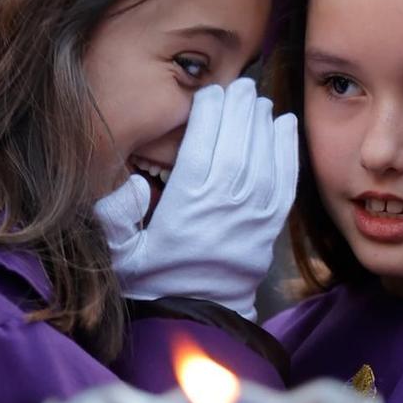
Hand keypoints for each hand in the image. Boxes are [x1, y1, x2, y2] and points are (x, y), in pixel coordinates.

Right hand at [94, 80, 297, 320]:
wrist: (197, 318)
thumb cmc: (154, 281)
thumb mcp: (120, 253)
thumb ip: (114, 217)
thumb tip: (132, 183)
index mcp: (188, 205)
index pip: (202, 144)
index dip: (209, 112)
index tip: (209, 93)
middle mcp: (225, 205)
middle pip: (238, 142)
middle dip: (240, 108)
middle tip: (240, 85)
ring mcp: (253, 215)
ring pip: (264, 155)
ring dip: (263, 122)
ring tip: (257, 99)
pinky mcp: (270, 225)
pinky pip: (286, 179)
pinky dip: (287, 149)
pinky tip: (284, 124)